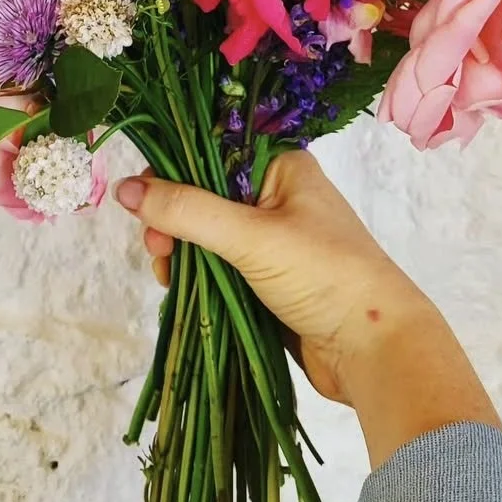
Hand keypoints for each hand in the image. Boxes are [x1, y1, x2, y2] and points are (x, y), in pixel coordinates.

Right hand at [115, 150, 500, 465]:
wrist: (376, 350)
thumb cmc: (324, 275)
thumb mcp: (250, 236)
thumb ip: (186, 210)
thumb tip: (124, 188)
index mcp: (283, 167)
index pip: (211, 151)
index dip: (171, 174)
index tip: (143, 205)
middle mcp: (278, 196)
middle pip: (204, 195)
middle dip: (172, 220)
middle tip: (157, 252)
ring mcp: (274, 240)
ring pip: (207, 235)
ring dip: (181, 252)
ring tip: (167, 276)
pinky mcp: (269, 280)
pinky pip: (220, 267)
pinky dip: (198, 276)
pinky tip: (181, 289)